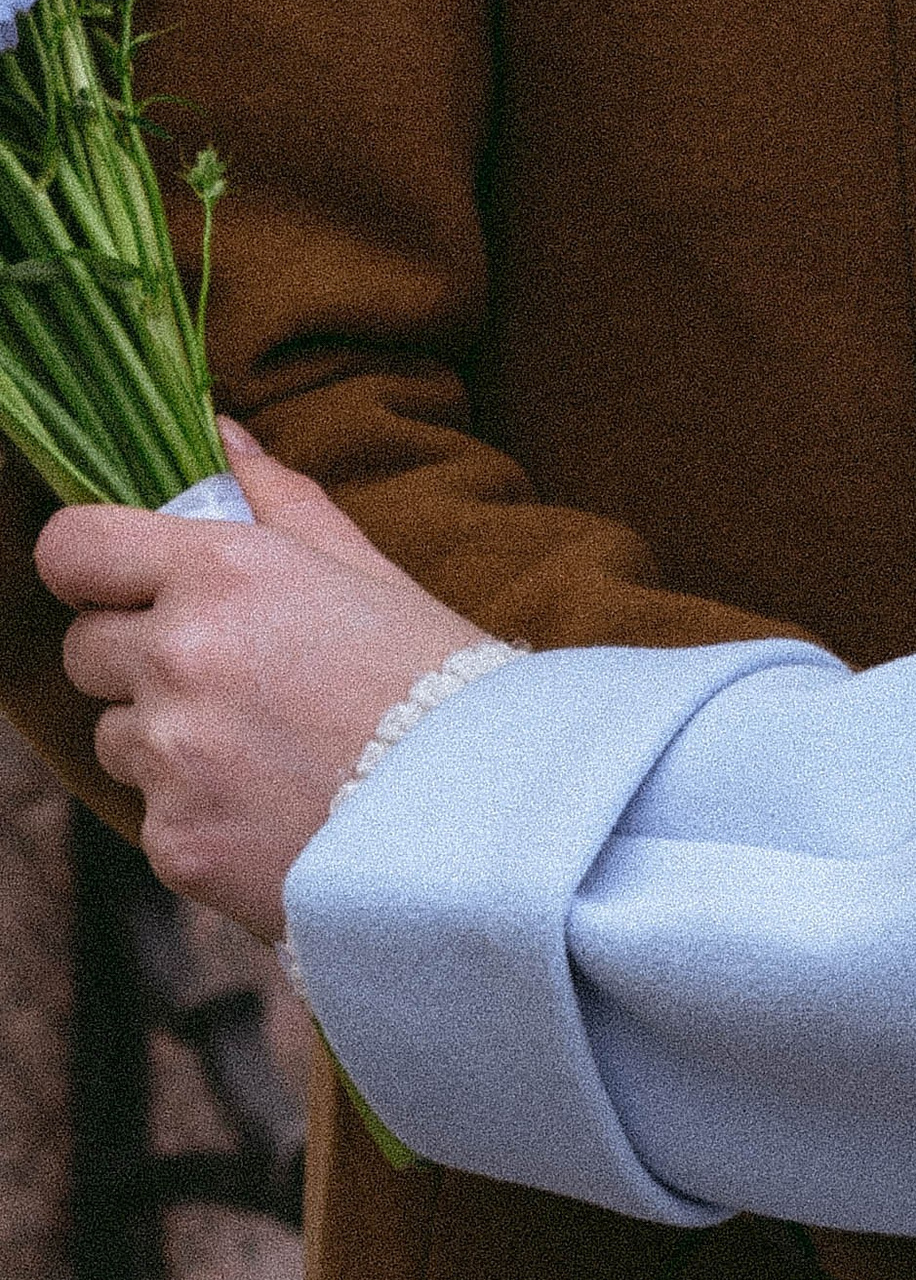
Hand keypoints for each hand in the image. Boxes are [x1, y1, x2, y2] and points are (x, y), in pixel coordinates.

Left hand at [34, 418, 491, 942]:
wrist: (479, 818)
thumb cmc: (434, 678)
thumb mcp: (366, 570)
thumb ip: (280, 499)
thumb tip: (224, 437)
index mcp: (223, 572)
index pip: (72, 548)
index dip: (87, 563)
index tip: (118, 581)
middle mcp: (179, 657)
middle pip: (82, 648)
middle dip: (134, 654)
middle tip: (222, 670)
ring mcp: (170, 757)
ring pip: (114, 736)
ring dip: (163, 735)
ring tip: (262, 745)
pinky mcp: (172, 842)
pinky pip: (150, 812)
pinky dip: (195, 808)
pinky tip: (272, 804)